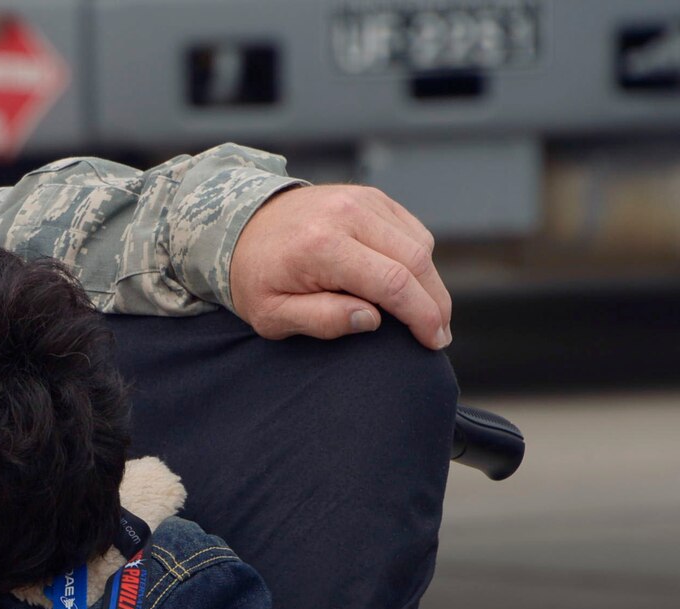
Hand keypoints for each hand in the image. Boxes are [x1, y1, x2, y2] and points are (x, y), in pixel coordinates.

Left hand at [229, 184, 453, 349]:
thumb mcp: (272, 314)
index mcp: (321, 247)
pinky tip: (409, 284)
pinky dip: (418, 258)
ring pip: (420, 244)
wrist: (240, 226)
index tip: (434, 341)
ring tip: (425, 314)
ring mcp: (361, 200)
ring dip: (430, 282)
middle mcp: (346, 215)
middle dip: (435, 303)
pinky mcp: (370, 196)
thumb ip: (321, 320)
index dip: (421, 315)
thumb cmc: (256, 277)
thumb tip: (371, 320)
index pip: (392, 283)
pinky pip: (411, 229)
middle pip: (416, 261)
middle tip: (439, 335)